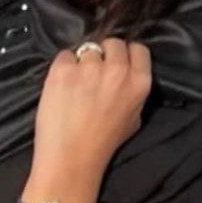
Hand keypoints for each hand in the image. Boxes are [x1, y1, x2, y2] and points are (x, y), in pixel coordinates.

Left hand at [26, 39, 151, 202]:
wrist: (70, 160)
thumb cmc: (104, 143)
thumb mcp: (135, 118)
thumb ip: (135, 92)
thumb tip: (127, 73)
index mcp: (139, 82)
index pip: (138, 48)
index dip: (127, 54)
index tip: (117, 63)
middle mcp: (117, 70)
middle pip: (113, 43)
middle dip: (105, 54)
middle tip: (95, 72)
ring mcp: (89, 68)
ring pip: (87, 48)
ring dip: (82, 61)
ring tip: (76, 81)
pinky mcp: (62, 70)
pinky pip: (64, 55)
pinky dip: (63, 66)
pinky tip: (62, 84)